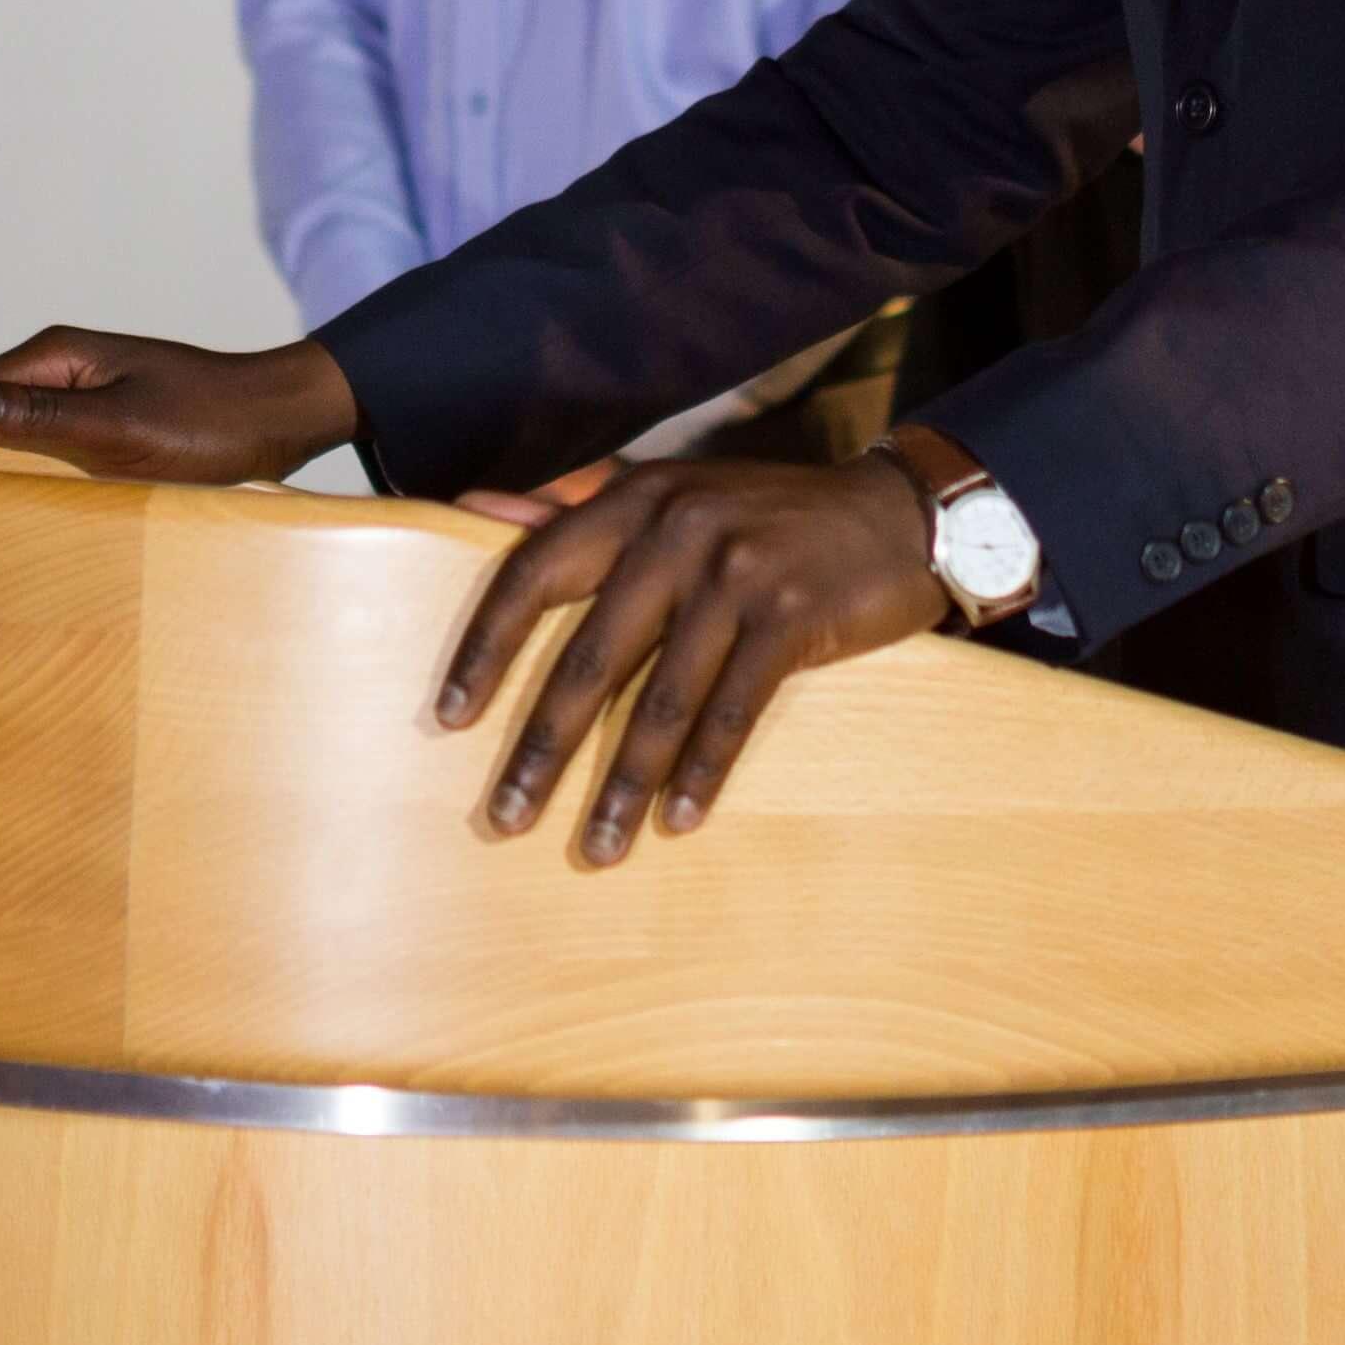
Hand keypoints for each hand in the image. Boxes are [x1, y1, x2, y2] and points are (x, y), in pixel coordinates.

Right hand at [0, 328, 360, 483]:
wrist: (284, 423)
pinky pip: (63, 456)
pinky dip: (59, 483)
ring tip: (20, 522)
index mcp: (58, 355)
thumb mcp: (118, 427)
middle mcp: (65, 371)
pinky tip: (64, 515)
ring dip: (24, 477)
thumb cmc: (211, 422)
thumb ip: (38, 417)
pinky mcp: (110, 428)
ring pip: (27, 442)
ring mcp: (88, 400)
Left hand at [432, 455, 946, 862]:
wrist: (895, 514)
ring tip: (595, 848)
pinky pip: (732, 713)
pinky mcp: (793, 619)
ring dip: (624, 785)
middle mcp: (677, 531)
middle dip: (543, 746)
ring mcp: (738, 575)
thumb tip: (472, 507)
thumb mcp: (670, 496)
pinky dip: (702, 774)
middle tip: (505, 817)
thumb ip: (573, 507)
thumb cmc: (767, 515)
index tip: (449, 716)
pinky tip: (678, 822)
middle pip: (591, 655)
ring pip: (661, 700)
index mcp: (634, 500)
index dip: (487, 648)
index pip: (534, 573)